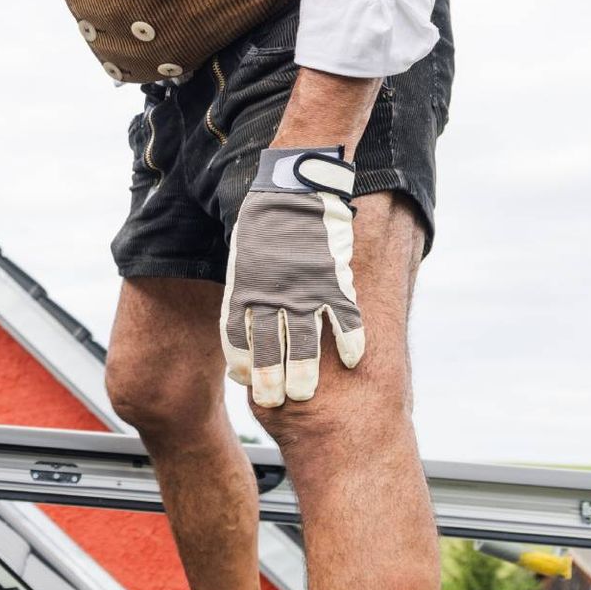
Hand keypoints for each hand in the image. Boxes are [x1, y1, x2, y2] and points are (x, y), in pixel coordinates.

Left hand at [220, 147, 365, 406]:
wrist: (294, 185)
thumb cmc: (263, 220)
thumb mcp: (242, 254)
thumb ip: (245, 288)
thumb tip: (245, 318)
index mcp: (244, 287)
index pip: (237, 338)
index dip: (242, 364)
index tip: (246, 381)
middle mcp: (270, 294)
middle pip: (268, 350)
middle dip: (270, 381)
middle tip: (276, 403)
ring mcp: (303, 289)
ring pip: (303, 344)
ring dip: (303, 373)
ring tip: (304, 395)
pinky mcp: (333, 279)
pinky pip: (344, 318)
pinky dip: (350, 341)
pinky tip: (353, 361)